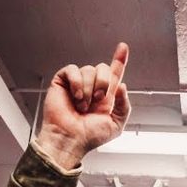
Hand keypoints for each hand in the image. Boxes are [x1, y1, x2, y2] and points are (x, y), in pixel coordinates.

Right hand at [37, 43, 131, 169]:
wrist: (70, 139)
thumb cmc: (90, 136)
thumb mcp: (116, 124)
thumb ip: (124, 105)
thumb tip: (122, 85)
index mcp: (105, 95)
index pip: (114, 73)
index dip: (119, 59)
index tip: (123, 47)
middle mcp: (91, 87)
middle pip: (103, 67)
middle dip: (104, 82)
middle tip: (98, 99)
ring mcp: (77, 83)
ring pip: (88, 69)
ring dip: (88, 89)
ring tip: (82, 105)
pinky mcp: (62, 82)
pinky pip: (72, 70)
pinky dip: (76, 83)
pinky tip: (75, 96)